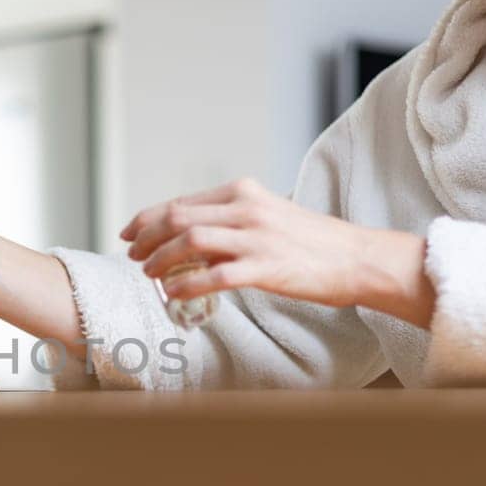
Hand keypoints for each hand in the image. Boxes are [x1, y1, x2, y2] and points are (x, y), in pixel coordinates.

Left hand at [121, 178, 434, 325]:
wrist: (357, 257)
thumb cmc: (312, 242)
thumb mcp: (266, 216)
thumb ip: (229, 221)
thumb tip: (190, 238)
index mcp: (243, 192)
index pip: (182, 201)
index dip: (148, 217)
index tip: (129, 232)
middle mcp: (246, 208)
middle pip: (178, 217)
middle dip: (146, 237)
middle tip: (130, 254)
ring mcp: (256, 237)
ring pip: (190, 241)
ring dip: (160, 258)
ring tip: (148, 274)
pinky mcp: (266, 267)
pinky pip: (214, 275)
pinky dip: (186, 284)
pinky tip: (172, 293)